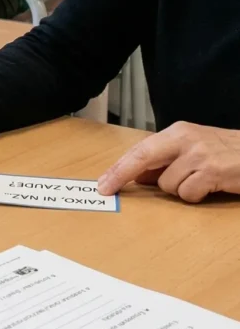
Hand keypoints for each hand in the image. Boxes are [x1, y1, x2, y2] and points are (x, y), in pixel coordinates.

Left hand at [98, 122, 239, 202]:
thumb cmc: (224, 152)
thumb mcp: (191, 150)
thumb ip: (165, 160)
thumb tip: (137, 177)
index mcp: (177, 132)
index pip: (140, 149)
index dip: (119, 167)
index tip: (104, 182)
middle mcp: (184, 139)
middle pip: (142, 157)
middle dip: (121, 174)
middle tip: (107, 189)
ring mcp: (198, 155)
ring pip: (167, 184)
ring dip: (178, 190)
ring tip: (198, 181)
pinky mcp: (212, 172)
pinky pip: (187, 193)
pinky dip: (195, 196)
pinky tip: (209, 187)